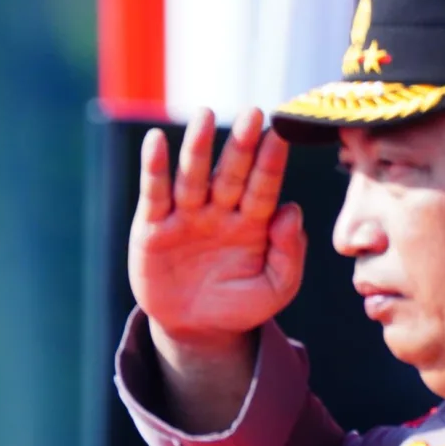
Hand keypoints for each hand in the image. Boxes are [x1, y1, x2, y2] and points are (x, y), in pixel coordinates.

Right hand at [128, 110, 306, 365]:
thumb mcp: (275, 288)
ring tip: (205, 115)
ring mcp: (186, 216)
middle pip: (230, 173)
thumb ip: (289, 254)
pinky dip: (154, 167)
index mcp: (252, 222)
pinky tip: (154, 140)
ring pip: (192, 176)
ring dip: (197, 146)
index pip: (263, 186)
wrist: (196, 330)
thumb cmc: (239, 305)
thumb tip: (291, 209)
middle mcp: (219, 211)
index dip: (270, 162)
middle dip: (240, 145)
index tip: (280, 134)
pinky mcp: (153, 227)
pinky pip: (154, 193)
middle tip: (252, 115)